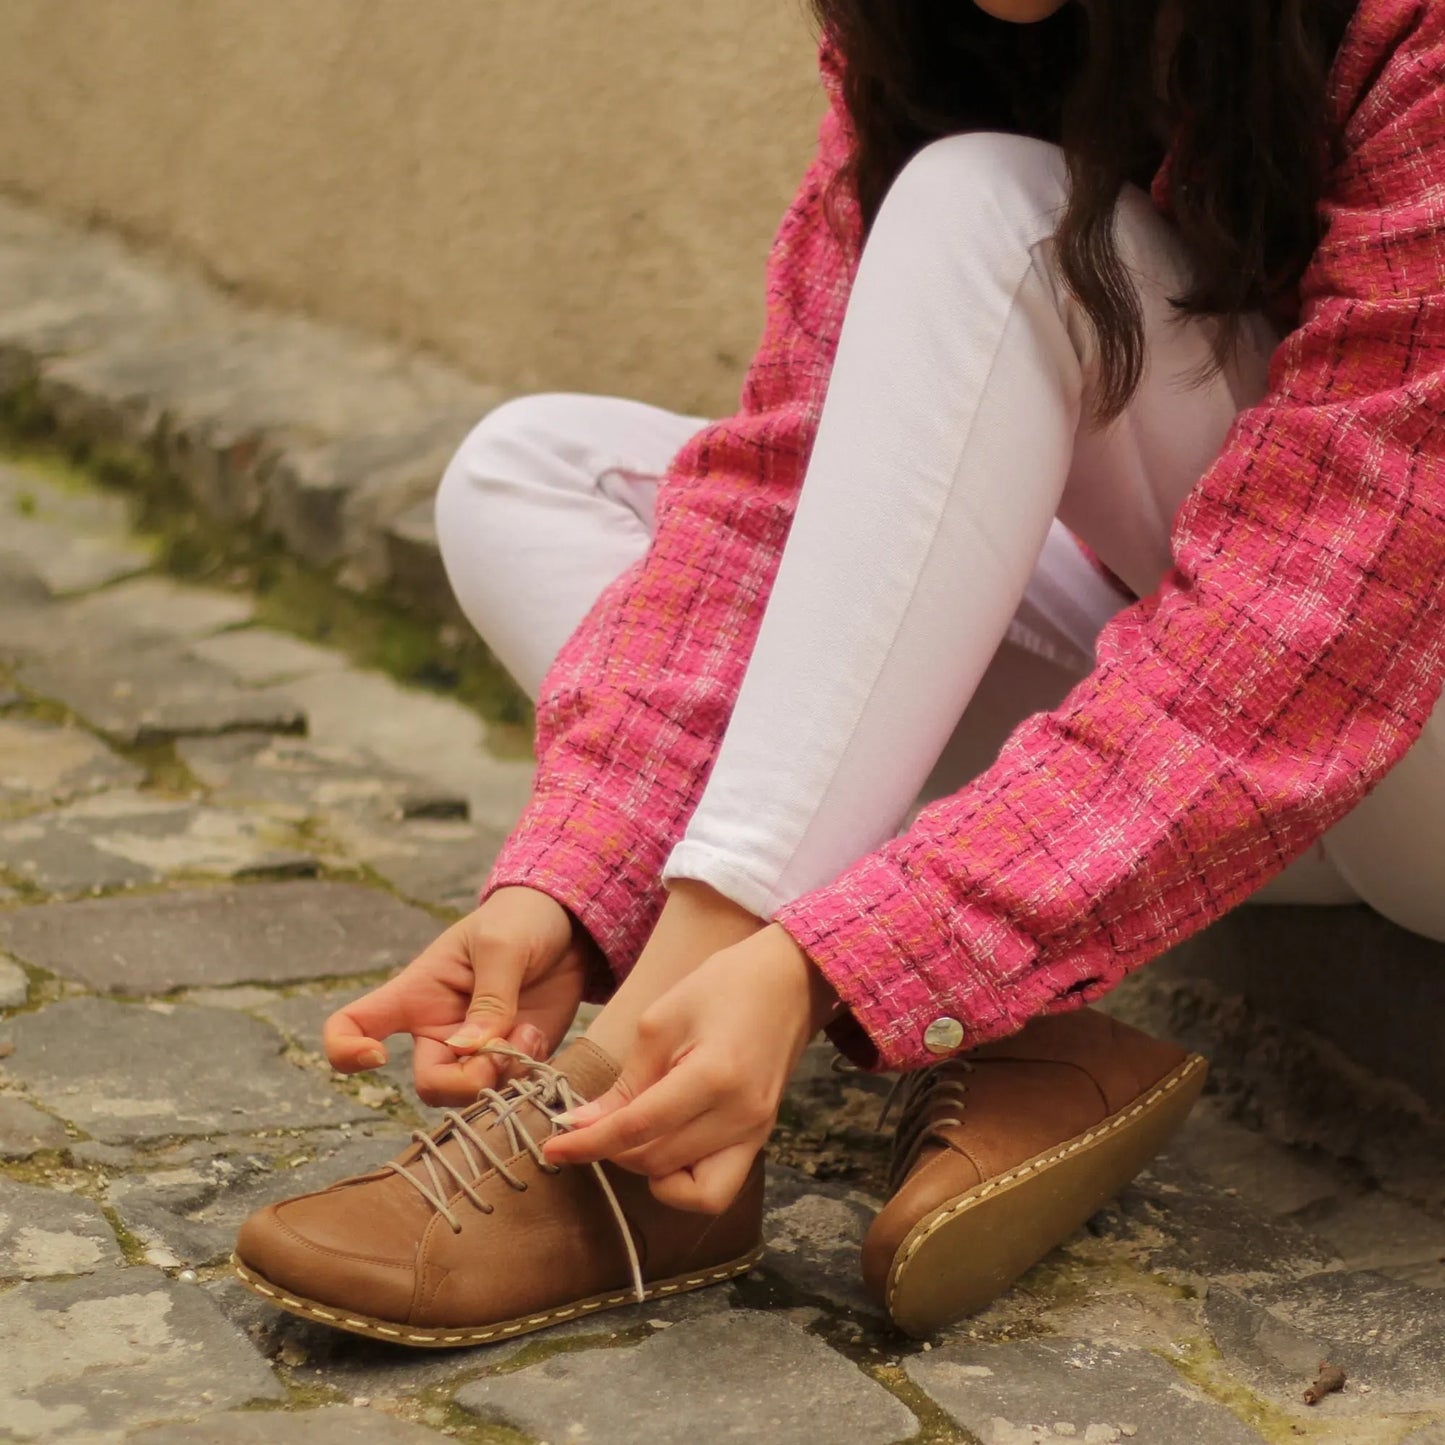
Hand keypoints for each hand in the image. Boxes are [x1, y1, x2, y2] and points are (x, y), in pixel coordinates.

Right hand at [322, 887, 595, 1105]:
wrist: (568, 925)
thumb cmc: (517, 921)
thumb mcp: (501, 945)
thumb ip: (489, 997)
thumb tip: (469, 1050)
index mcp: (416, 993)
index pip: (352, 1025)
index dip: (346, 1050)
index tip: (378, 1056)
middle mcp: (439, 1028)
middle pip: (429, 1084)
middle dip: (463, 1084)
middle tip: (497, 1058)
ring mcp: (478, 1049)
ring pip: (472, 1095)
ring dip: (502, 1077)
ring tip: (528, 1035)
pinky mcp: (516, 1058)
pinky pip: (512, 1088)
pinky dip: (528, 1074)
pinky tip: (538, 1037)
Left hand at [543, 923, 836, 1212]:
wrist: (788, 981)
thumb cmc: (723, 986)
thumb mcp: (661, 1021)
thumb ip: (626, 1081)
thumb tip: (583, 1125)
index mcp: (714, 1077)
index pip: (638, 1128)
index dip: (589, 1143)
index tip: (553, 1147)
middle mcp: (741, 1116)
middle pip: (657, 1162)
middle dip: (612, 1150)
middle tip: (591, 1121)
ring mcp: (756, 1133)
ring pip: (687, 1189)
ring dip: (648, 1168)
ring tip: (636, 1132)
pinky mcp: (760, 1139)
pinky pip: (716, 1189)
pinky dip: (683, 1180)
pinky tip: (668, 1145)